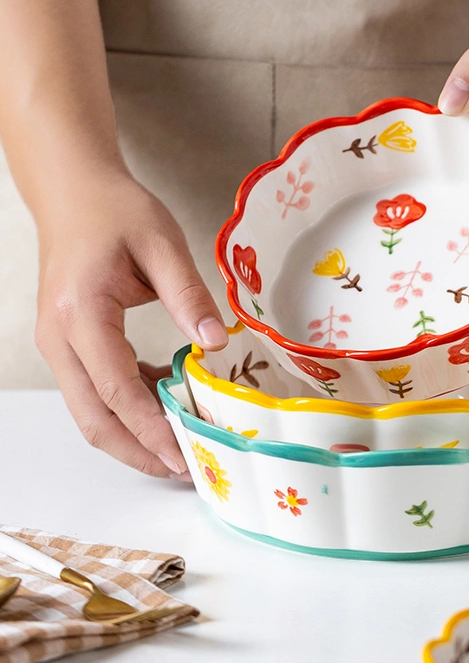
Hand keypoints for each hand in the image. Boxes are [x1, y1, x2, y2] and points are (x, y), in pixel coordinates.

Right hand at [34, 170, 227, 477]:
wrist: (74, 193)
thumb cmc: (116, 211)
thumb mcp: (161, 244)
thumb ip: (189, 295)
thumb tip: (215, 343)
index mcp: (81, 313)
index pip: (115, 388)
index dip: (150, 427)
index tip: (184, 454)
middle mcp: (60, 338)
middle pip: (93, 416)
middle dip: (138, 450)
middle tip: (185, 469)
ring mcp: (60, 344)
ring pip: (90, 411)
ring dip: (132, 436)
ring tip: (182, 446)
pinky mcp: (70, 344)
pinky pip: (95, 390)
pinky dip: (128, 407)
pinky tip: (166, 402)